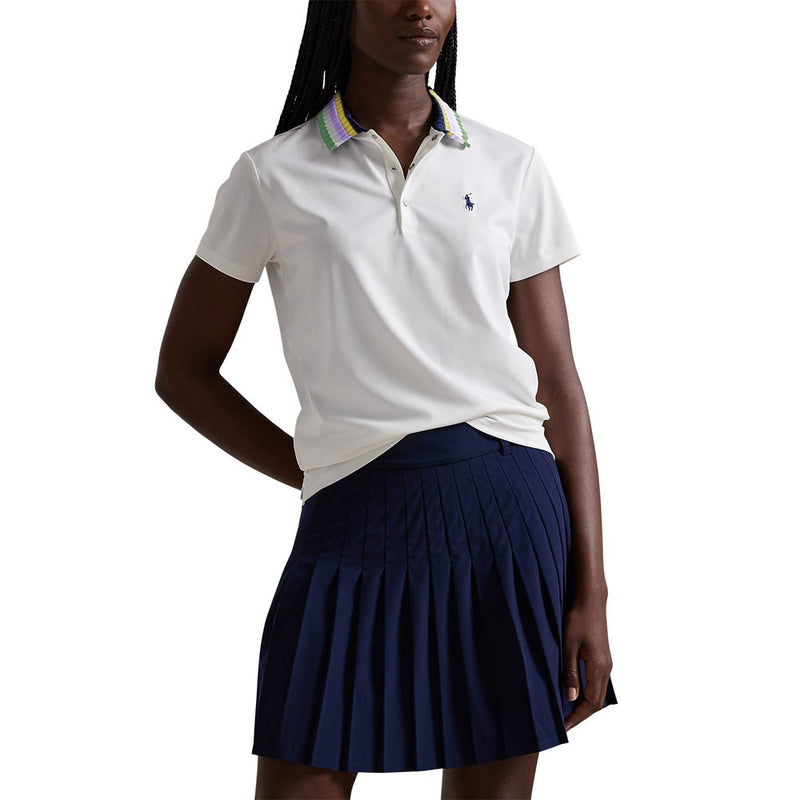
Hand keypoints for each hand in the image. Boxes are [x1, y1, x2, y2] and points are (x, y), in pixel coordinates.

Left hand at [562, 596, 613, 731]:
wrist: (590, 599)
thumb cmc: (577, 618)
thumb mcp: (568, 645)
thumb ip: (570, 672)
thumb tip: (571, 698)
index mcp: (599, 667)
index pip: (591, 703)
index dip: (577, 717)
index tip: (564, 727)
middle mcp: (606, 668)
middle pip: (596, 702)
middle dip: (580, 715)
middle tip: (563, 724)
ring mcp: (605, 662)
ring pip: (597, 692)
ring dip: (584, 704)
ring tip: (566, 712)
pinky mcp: (601, 656)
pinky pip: (596, 682)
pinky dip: (586, 692)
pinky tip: (574, 692)